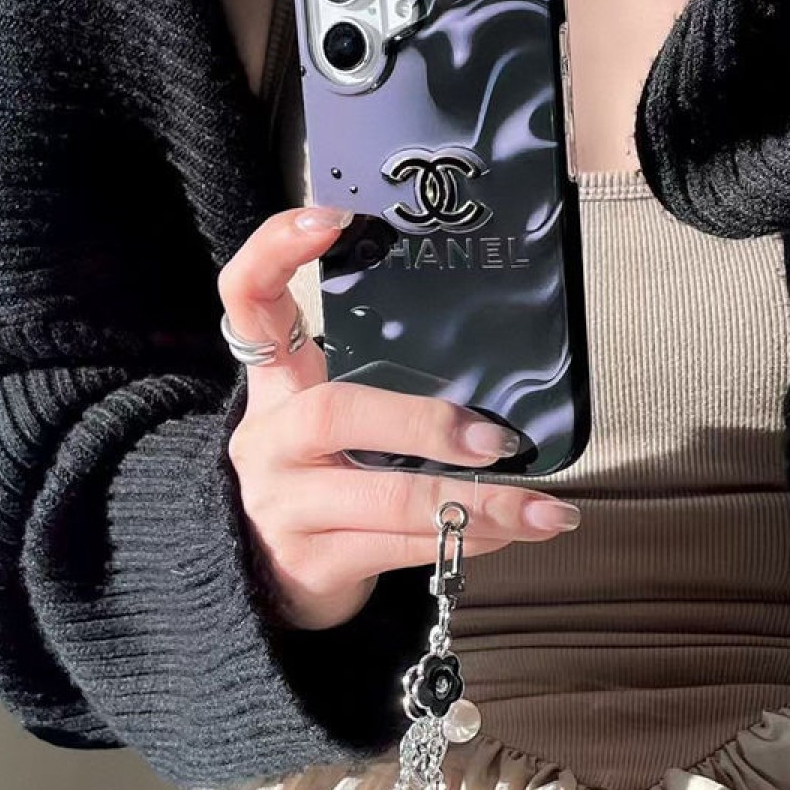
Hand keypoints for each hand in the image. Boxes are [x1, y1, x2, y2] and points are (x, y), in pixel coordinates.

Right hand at [218, 206, 581, 630]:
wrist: (257, 571)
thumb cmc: (316, 478)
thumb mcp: (326, 420)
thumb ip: (379, 385)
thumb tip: (494, 359)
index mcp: (275, 385)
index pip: (248, 298)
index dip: (276, 251)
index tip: (333, 218)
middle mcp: (268, 440)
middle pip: (332, 413)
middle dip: (422, 425)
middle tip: (495, 439)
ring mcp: (283, 505)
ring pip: (381, 499)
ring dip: (473, 504)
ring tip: (541, 509)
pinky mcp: (311, 562)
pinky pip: (398, 549)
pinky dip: (461, 541)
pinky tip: (507, 535)